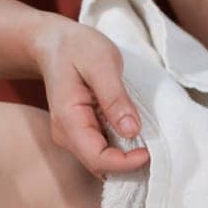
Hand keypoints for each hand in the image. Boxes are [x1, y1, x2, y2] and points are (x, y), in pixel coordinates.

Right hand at [32, 17, 149, 175]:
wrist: (52, 43)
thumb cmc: (76, 48)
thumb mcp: (101, 63)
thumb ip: (115, 97)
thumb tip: (132, 131)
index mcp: (68, 119)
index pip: (97, 158)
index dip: (125, 163)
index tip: (150, 152)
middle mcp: (66, 135)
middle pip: (99, 165)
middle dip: (128, 163)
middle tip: (155, 147)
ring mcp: (71, 136)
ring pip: (101, 161)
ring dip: (125, 156)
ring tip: (147, 139)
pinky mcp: (79, 133)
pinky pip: (101, 150)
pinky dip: (120, 148)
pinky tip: (134, 133)